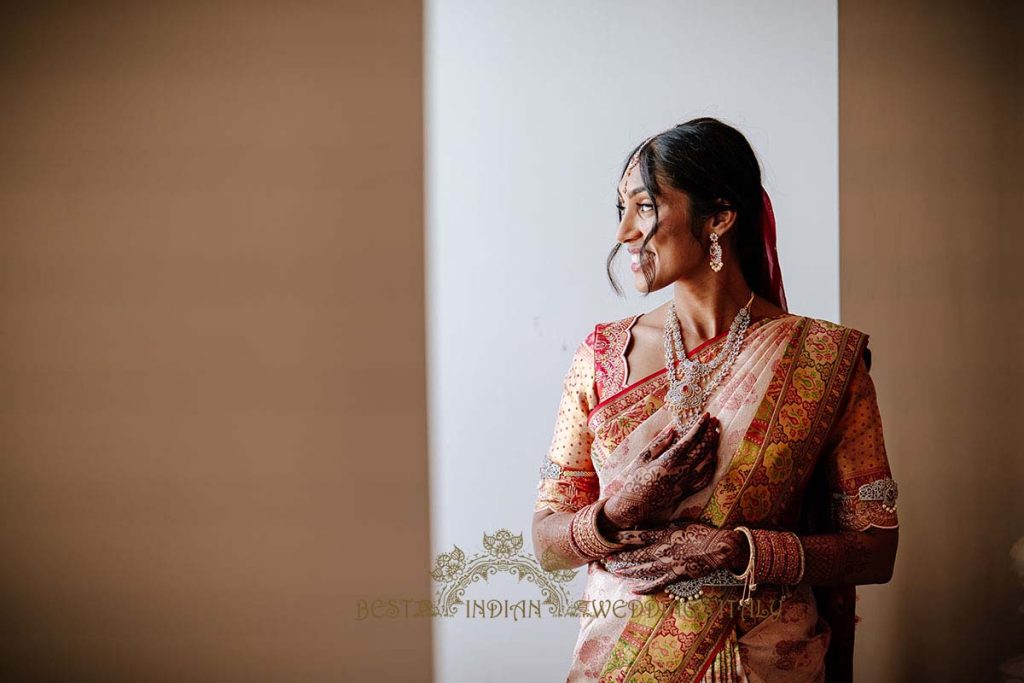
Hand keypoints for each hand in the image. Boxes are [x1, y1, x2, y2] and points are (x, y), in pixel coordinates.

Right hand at [601, 413, 719, 530]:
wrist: (634, 504)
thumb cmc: (635, 478)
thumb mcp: (642, 457)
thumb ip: (659, 443)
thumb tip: (673, 430)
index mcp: (669, 459)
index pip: (690, 439)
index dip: (700, 426)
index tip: (706, 415)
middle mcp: (681, 470)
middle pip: (702, 449)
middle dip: (710, 433)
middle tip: (715, 422)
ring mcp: (686, 482)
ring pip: (707, 463)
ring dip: (713, 447)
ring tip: (715, 436)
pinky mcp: (686, 492)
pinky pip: (705, 479)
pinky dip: (711, 467)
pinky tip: (712, 458)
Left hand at [601, 521, 745, 594]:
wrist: (720, 547)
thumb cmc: (703, 532)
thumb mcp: (682, 523)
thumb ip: (666, 526)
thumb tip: (653, 525)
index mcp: (664, 533)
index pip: (637, 535)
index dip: (622, 537)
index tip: (608, 538)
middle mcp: (662, 548)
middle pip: (636, 553)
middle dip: (619, 556)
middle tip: (605, 558)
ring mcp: (668, 563)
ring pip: (642, 568)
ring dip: (627, 570)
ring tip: (614, 571)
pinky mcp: (675, 576)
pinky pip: (656, 584)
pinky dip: (644, 588)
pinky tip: (633, 591)